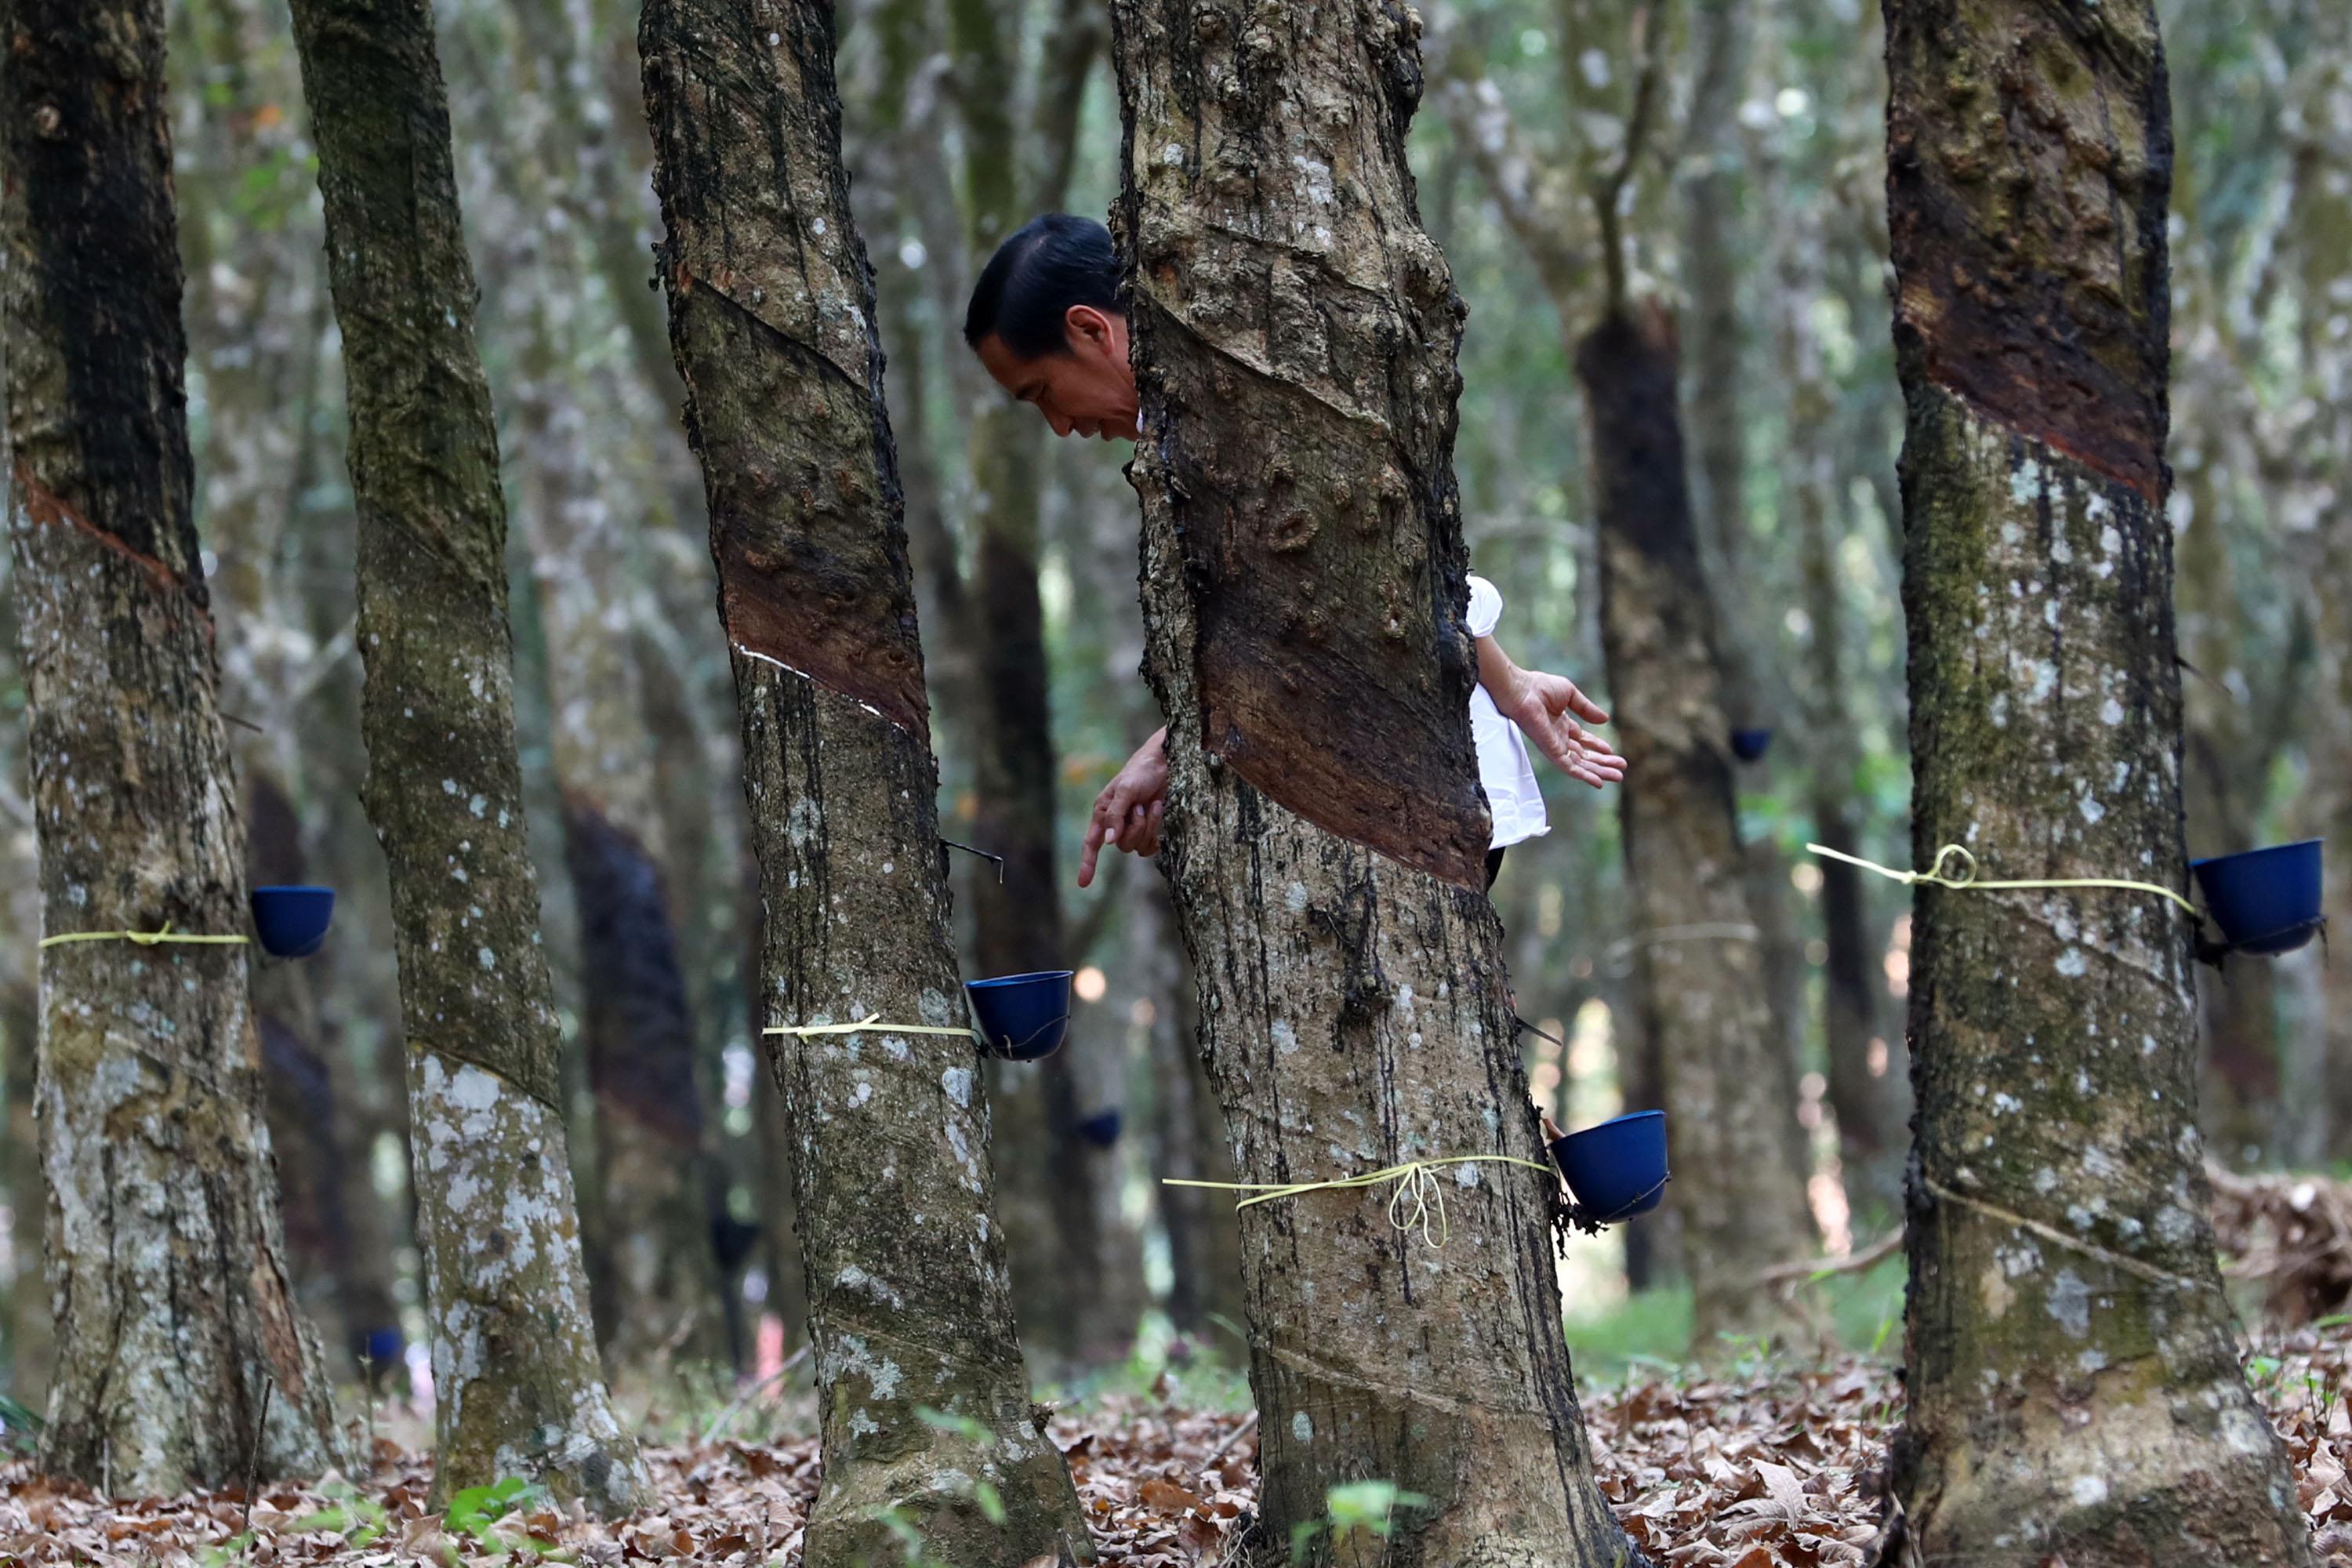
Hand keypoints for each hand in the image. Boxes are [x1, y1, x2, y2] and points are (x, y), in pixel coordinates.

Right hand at [1079, 729, 1169, 886]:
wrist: (1165, 764)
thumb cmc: (1140, 772)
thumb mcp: (1126, 790)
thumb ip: (1115, 815)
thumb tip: (1107, 842)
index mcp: (1102, 812)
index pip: (1090, 843)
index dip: (1087, 863)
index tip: (1083, 884)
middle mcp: (1114, 823)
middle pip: (1121, 845)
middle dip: (1135, 828)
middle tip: (1142, 806)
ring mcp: (1132, 827)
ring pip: (1136, 846)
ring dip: (1147, 828)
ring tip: (1153, 805)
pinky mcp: (1148, 829)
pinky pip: (1149, 848)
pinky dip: (1155, 838)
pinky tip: (1159, 820)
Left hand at [1500, 669, 1623, 788]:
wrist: (1522, 690)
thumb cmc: (1540, 687)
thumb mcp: (1570, 694)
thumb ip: (1587, 709)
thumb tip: (1605, 719)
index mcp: (1561, 724)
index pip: (1583, 740)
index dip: (1597, 747)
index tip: (1611, 751)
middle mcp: (1558, 738)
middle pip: (1584, 756)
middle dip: (1603, 762)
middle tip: (1621, 769)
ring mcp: (1554, 746)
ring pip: (1580, 765)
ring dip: (1599, 771)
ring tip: (1618, 777)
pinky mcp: (1550, 751)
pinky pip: (1569, 768)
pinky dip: (1584, 775)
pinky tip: (1598, 782)